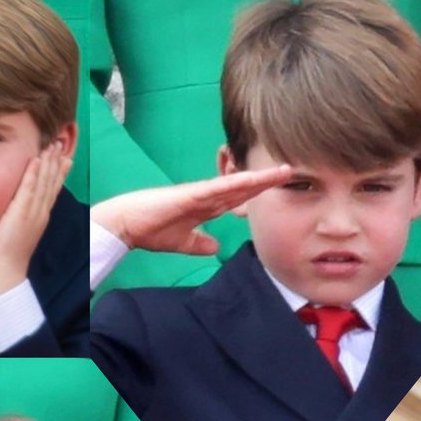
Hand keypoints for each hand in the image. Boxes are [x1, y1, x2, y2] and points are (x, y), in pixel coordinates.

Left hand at [0, 142, 70, 298]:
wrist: (5, 268)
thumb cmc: (6, 253)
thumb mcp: (16, 230)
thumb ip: (18, 217)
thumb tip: (15, 209)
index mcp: (40, 217)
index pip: (52, 190)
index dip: (59, 173)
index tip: (64, 158)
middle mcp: (40, 213)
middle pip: (52, 183)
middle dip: (57, 162)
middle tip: (61, 144)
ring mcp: (33, 213)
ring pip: (45, 182)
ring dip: (49, 162)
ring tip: (52, 145)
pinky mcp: (22, 213)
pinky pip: (30, 189)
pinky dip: (35, 173)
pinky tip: (37, 159)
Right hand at [91, 165, 293, 255]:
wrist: (127, 226)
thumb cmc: (151, 229)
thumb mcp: (183, 242)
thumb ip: (200, 243)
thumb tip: (215, 248)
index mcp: (207, 206)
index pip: (240, 198)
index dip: (260, 193)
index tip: (280, 190)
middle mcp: (207, 196)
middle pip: (244, 187)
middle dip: (268, 181)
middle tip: (293, 172)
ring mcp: (200, 193)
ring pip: (236, 184)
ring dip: (259, 178)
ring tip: (284, 172)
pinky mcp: (190, 195)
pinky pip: (218, 189)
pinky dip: (235, 185)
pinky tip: (252, 180)